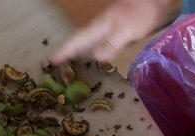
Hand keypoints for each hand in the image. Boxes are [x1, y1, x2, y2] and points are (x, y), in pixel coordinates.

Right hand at [51, 0, 170, 63]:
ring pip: (89, 40)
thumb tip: (95, 57)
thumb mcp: (126, 31)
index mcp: (100, 27)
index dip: (65, 50)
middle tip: (58, 62)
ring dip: (80, 49)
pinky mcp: (119, 29)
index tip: (53, 60)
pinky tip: (96, 54)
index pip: (78, 40)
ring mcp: (109, 27)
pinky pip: (101, 41)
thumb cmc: (141, 13)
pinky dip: (94, 48)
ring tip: (72, 60)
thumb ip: (111, 44)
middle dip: (69, 50)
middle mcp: (101, 27)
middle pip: (80, 39)